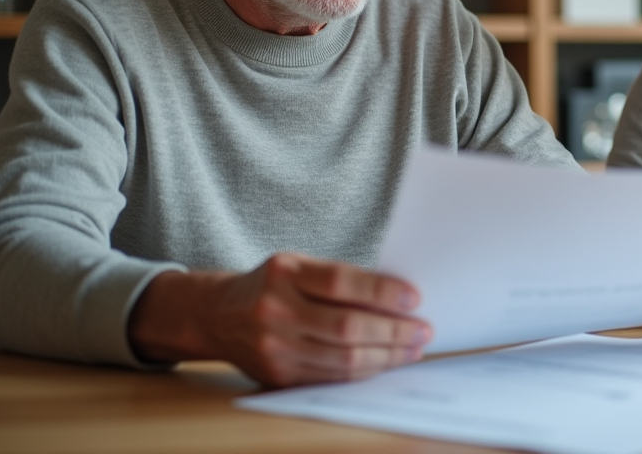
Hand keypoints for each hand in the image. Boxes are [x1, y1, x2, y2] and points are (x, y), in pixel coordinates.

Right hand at [128, 252, 431, 386]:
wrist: (219, 315)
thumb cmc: (273, 284)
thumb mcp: (299, 265)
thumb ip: (341, 277)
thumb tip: (398, 297)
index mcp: (284, 273)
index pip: (340, 283)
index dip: (382, 292)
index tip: (414, 298)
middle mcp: (274, 310)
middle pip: (346, 327)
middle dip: (393, 331)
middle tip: (423, 330)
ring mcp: (273, 347)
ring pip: (341, 358)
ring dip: (385, 356)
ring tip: (412, 349)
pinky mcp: (276, 375)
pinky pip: (330, 377)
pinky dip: (363, 371)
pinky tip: (384, 362)